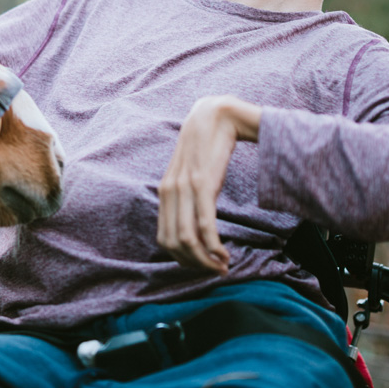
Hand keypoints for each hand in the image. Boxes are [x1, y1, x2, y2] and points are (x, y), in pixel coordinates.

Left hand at [157, 95, 260, 273]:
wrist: (218, 115)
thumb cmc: (208, 146)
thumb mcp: (193, 173)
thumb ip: (189, 195)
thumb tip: (196, 222)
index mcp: (165, 192)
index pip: (164, 238)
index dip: (183, 260)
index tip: (203, 266)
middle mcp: (169, 192)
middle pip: (173, 244)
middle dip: (194, 265)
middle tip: (216, 272)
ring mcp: (184, 188)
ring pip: (187, 239)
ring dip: (205, 260)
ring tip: (222, 266)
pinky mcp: (202, 184)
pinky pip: (204, 225)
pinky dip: (213, 246)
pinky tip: (224, 254)